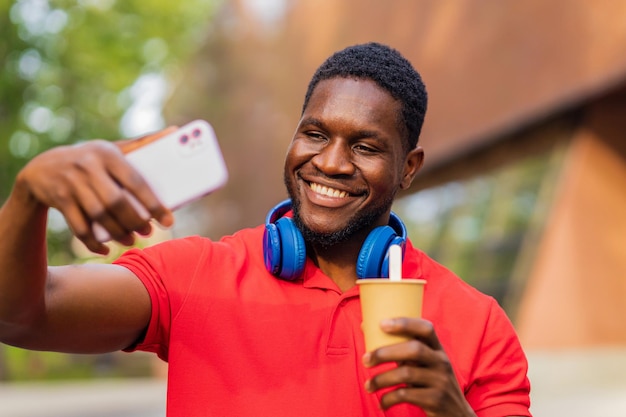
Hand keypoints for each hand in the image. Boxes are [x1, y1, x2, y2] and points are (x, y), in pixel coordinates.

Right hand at [16, 137, 173, 254]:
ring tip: (131, 240)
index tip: (168, 220)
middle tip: (148, 232)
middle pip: (116, 201)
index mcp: (107, 153)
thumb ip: (142, 143)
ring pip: (99, 216)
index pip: (135, 181)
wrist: (42, 168)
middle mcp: (88, 166)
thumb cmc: (91, 159)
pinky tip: (105, 249)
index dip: (153, 203)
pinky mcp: (59, 200)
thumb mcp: (112, 148)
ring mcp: (71, 184)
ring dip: (117, 233)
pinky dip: (93, 242)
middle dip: (135, 221)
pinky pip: (79, 227)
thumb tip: (175, 131)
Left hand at [362, 318, 476, 415]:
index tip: (382, 324)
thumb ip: (401, 349)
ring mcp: (440, 381)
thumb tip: (366, 326)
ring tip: (369, 386)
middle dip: (385, 353)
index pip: (426, 328)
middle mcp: (441, 362)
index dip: (405, 323)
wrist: (457, 415)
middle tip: (366, 359)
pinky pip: (406, 395)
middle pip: (414, 349)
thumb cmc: (430, 383)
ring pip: (406, 374)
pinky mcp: (435, 400)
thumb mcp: (424, 364)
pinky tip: (381, 403)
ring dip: (381, 379)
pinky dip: (389, 399)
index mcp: (438, 349)